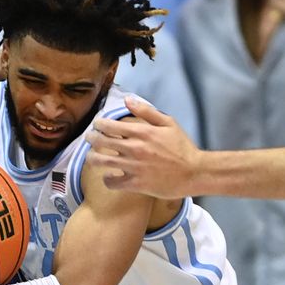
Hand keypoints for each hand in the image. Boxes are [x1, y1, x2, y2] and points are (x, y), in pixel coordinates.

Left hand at [84, 97, 200, 198]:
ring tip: (93, 156)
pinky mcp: (135, 184)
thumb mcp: (168, 123)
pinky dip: (107, 179)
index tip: (97, 125)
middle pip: (99, 141)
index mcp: (141, 132)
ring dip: (92, 158)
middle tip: (90, 138)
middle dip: (91, 138)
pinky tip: (109, 176)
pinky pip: (112, 182)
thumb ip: (146, 111)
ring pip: (100, 161)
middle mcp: (134, 148)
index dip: (98, 124)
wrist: (194, 172)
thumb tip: (127, 100)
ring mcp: (133, 167)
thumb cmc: (182, 147)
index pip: (108, 125)